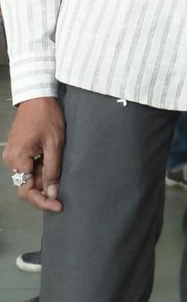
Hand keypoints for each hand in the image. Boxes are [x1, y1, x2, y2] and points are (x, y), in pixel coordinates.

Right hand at [3, 97, 64, 211]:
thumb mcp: (55, 144)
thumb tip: (52, 193)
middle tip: (61, 195)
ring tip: (59, 176)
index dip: (43, 201)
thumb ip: (53, 170)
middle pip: (25, 185)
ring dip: (42, 180)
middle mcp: (10, 160)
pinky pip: (27, 167)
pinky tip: (51, 167)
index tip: (58, 206)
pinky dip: (39, 170)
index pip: (27, 190)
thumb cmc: (47, 116)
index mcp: (18, 159)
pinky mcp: (17, 150)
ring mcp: (12, 155)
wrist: (38, 96)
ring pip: (27, 177)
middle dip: (43, 191)